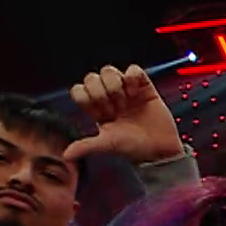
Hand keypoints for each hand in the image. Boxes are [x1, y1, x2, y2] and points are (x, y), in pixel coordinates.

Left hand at [65, 65, 186, 164]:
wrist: (160, 149)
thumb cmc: (134, 148)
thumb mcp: (107, 145)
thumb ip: (86, 146)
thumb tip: (65, 156)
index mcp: (96, 109)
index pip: (80, 90)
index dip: (86, 98)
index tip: (100, 114)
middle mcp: (109, 97)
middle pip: (91, 77)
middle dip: (101, 93)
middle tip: (114, 109)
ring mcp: (125, 90)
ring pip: (109, 70)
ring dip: (115, 85)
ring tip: (126, 101)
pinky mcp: (143, 86)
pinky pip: (133, 69)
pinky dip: (133, 79)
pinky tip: (137, 93)